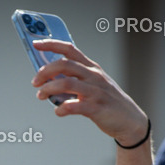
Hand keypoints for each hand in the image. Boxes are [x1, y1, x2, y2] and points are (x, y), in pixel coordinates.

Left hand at [31, 39, 147, 145]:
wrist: (129, 120)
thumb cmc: (107, 102)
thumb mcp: (94, 84)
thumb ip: (75, 78)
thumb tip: (49, 79)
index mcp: (91, 68)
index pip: (70, 49)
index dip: (51, 44)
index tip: (36, 44)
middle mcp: (94, 76)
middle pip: (65, 65)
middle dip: (45, 72)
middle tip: (35, 82)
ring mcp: (96, 92)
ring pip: (67, 84)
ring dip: (49, 89)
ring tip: (41, 96)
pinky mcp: (97, 108)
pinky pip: (74, 106)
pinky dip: (62, 109)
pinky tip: (58, 112)